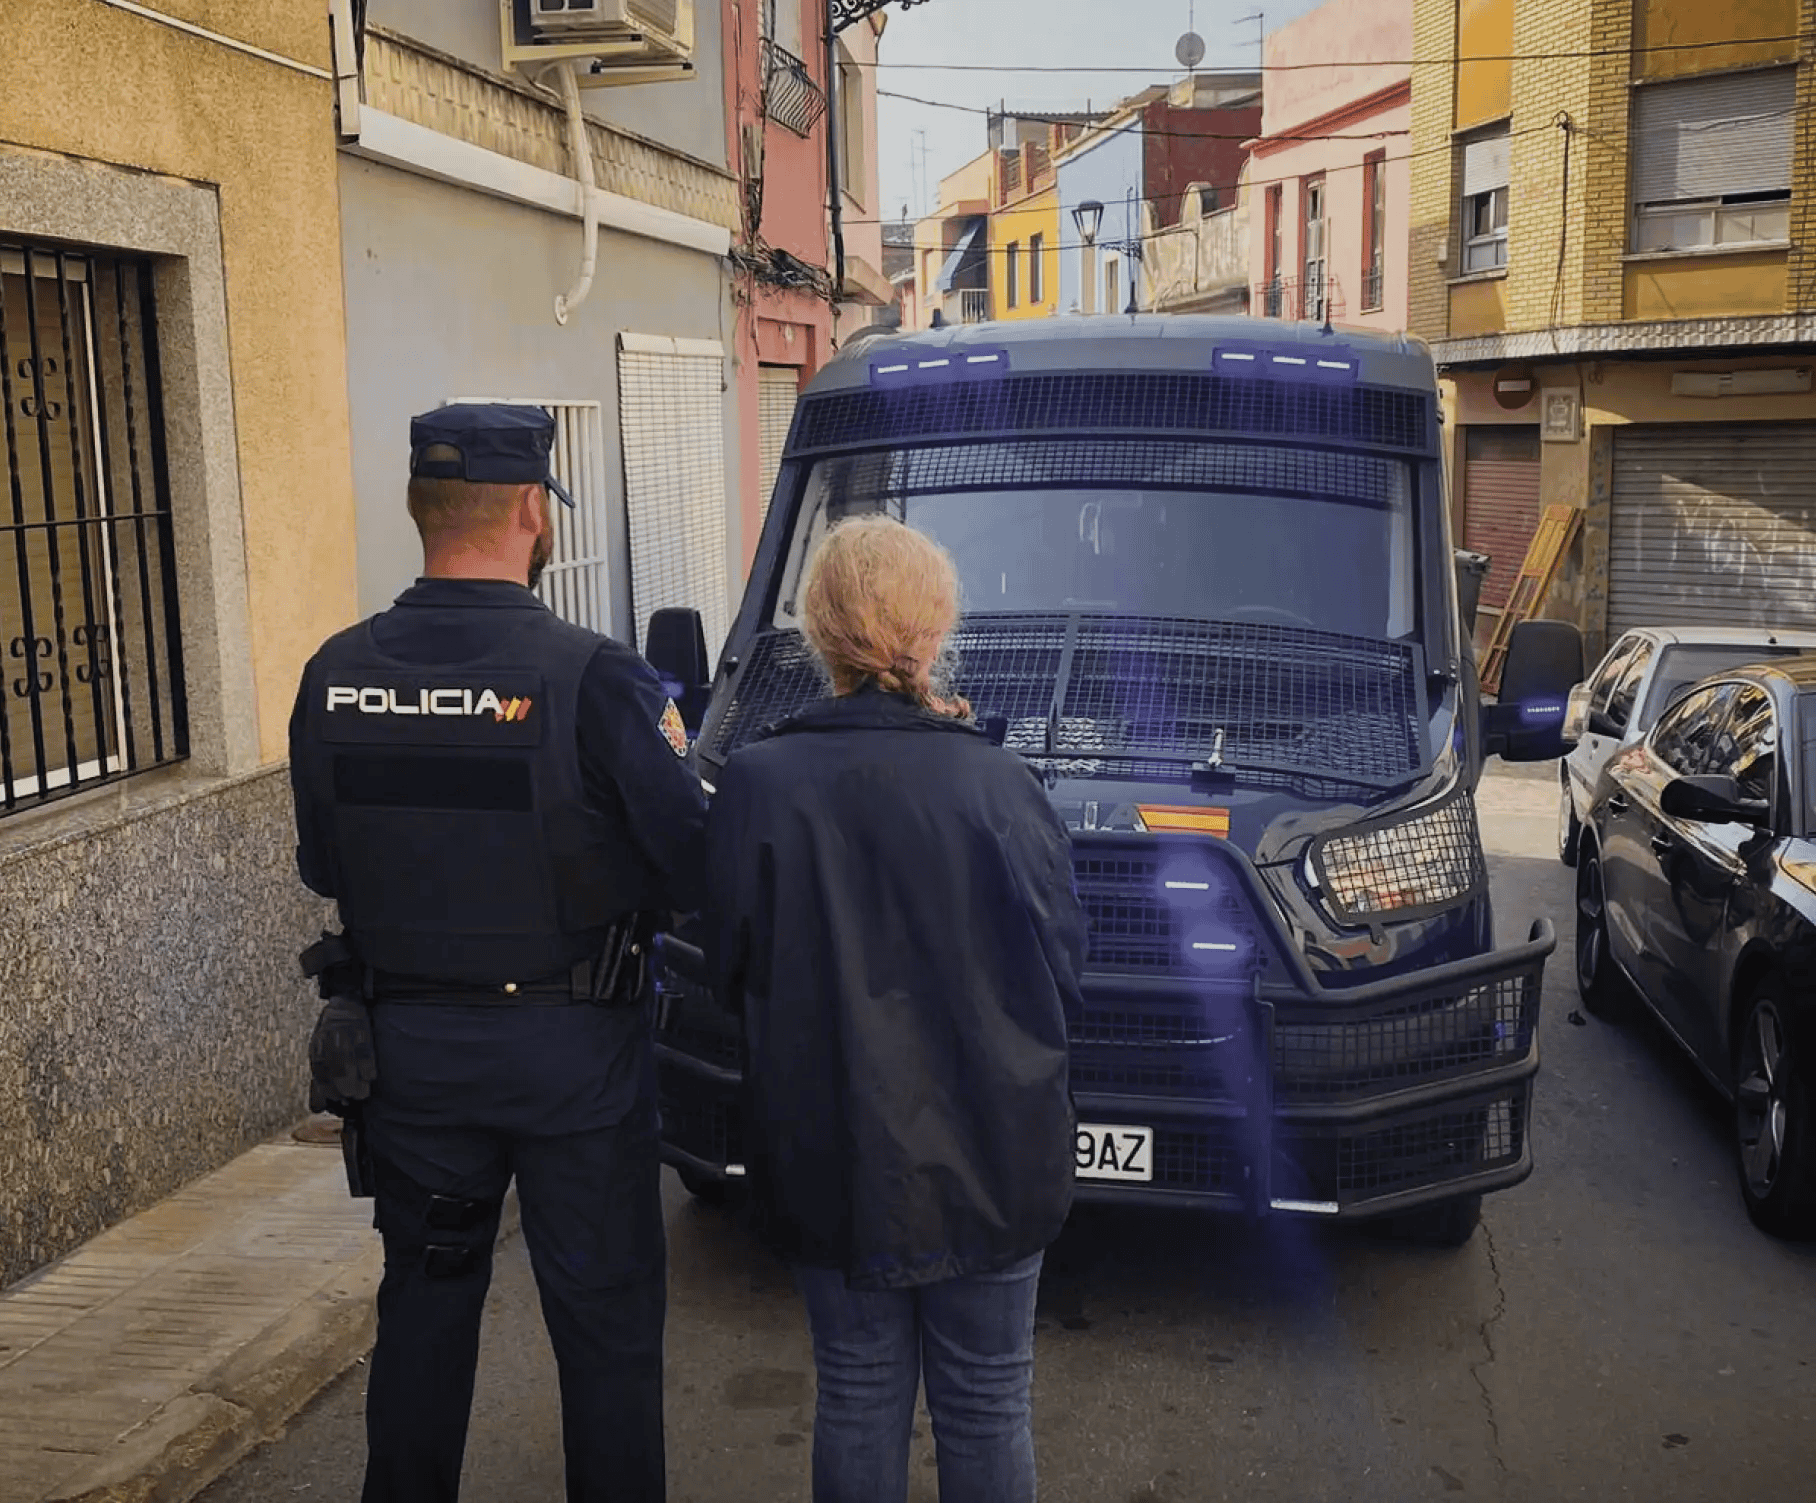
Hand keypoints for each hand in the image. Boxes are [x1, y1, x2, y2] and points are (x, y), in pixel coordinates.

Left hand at [308, 994, 377, 1112]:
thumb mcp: (321, 1055)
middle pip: (332, 1066)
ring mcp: (345, 1033)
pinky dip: (367, 1064)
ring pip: (347, 1059)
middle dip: (340, 1086)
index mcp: (316, 1046)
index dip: (325, 1089)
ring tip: (360, 1095)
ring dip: (353, 1079)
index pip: (319, 1070)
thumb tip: (318, 1108)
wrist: (346, 1005)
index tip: (334, 1102)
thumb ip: (320, 1080)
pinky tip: (370, 1077)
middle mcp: (328, 1039)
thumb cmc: (333, 1036)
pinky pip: (364, 1049)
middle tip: (348, 1100)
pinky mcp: (362, 1029)